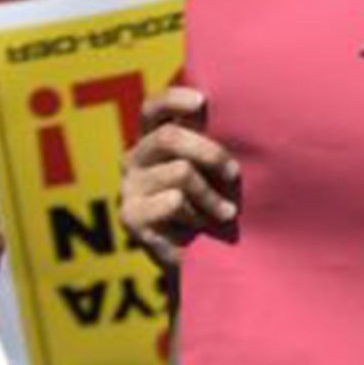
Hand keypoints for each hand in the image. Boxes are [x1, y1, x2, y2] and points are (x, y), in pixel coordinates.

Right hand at [119, 86, 241, 274]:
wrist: (206, 265)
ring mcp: (129, 188)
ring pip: (179, 172)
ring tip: (225, 215)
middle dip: (210, 153)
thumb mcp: (219, 175)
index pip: (154, 109)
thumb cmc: (219, 210)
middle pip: (169, 137)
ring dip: (211, 196)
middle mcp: (135, 159)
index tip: (203, 102)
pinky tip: (202, 230)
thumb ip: (215, 146)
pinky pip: (172, 201)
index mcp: (154, 142)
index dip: (174, 99)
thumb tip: (230, 116)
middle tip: (235, 175)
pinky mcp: (131, 216)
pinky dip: (197, 215)